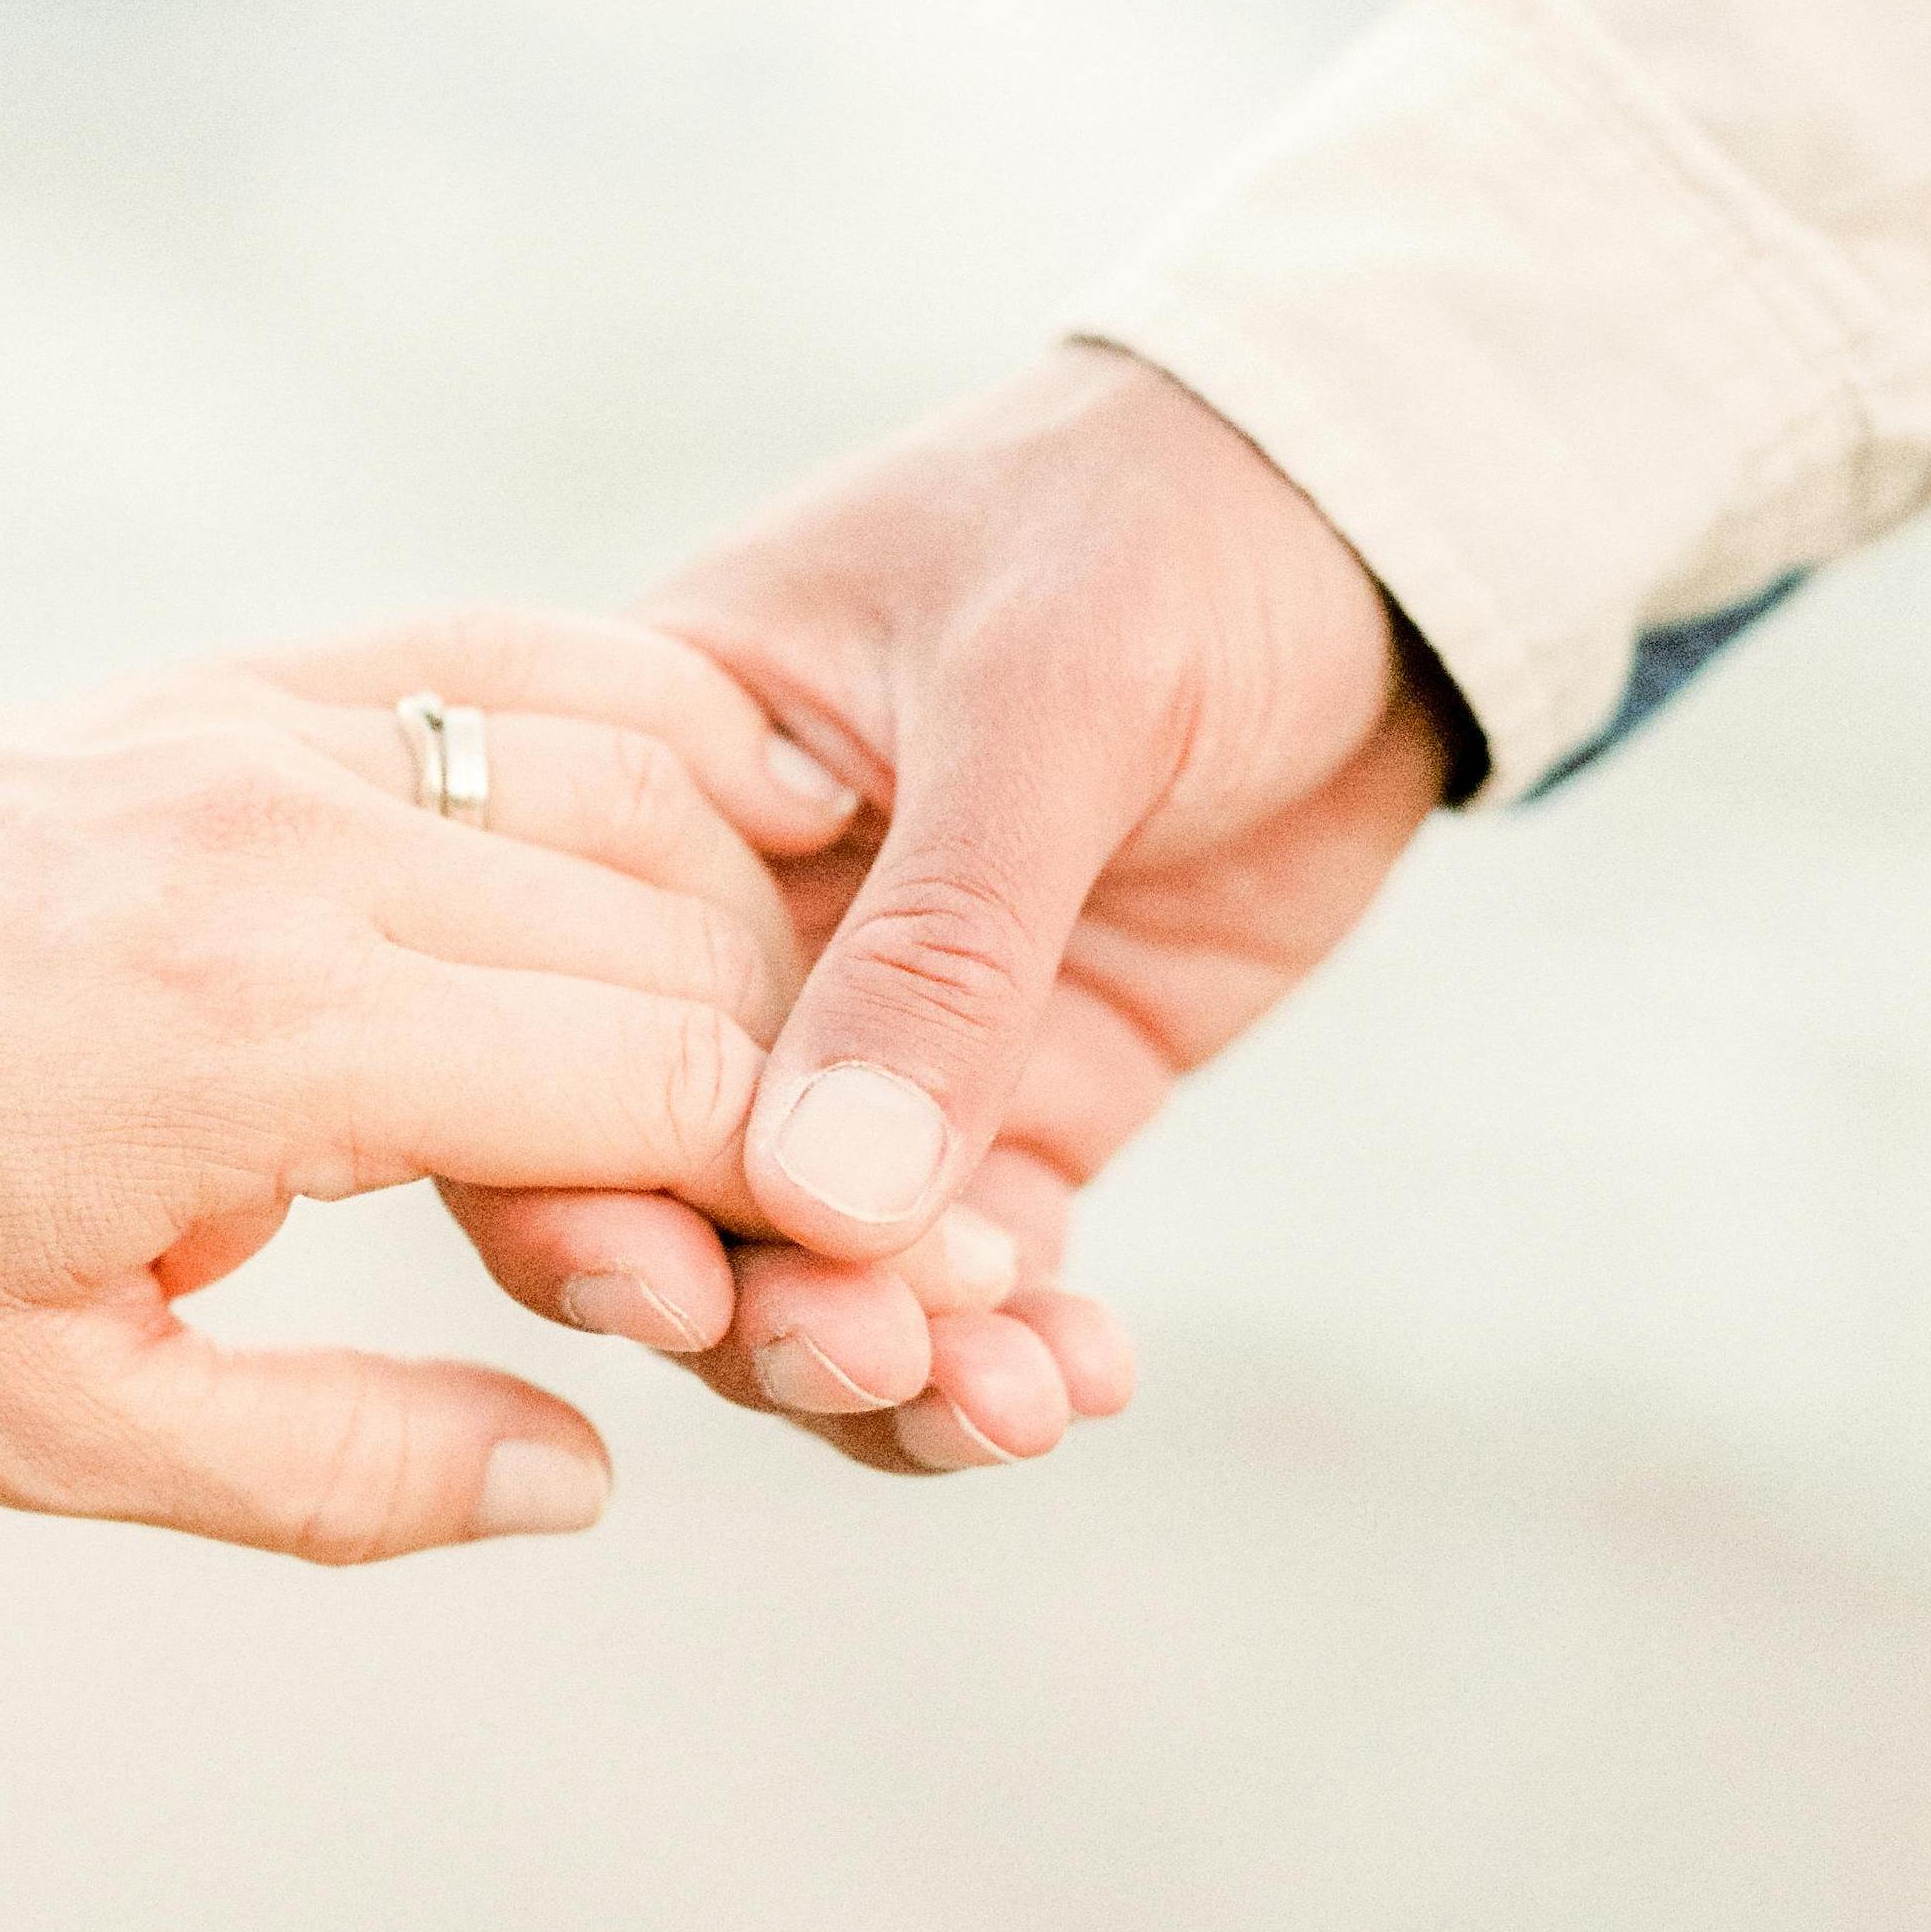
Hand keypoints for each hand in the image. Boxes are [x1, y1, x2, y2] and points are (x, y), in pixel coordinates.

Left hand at [0, 616, 856, 1559]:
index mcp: (274, 1040)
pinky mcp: (232, 679)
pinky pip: (510, 655)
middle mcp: (302, 842)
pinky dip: (653, 720)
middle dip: (800, 1072)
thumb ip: (345, 1464)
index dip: (810, 1196)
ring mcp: (266, 729)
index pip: (670, 1086)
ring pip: (636, 773)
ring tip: (785, 1033)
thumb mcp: (50, 1422)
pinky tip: (733, 789)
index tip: (882, 1275)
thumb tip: (589, 1464)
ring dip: (747, 905)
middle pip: (689, 928)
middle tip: (839, 1187)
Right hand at [446, 346, 1451, 1471]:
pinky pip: (977, 1266)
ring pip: (818, 1254)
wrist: (1374, 526)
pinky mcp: (1018, 1097)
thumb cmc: (1157, 531)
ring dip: (888, 1356)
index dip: (578, 1166)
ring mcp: (877, 1030)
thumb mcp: (1043, 695)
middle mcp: (731, 932)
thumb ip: (940, 947)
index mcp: (657, 789)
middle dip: (754, 1298)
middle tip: (871, 1363)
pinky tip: (1082, 1381)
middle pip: (667, 1170)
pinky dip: (1014, 1342)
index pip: (555, 1005)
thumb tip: (825, 1207)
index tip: (675, 1285)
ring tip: (1012, 1405)